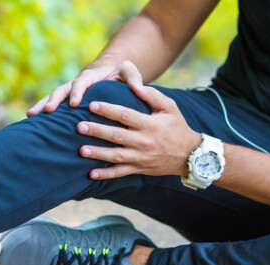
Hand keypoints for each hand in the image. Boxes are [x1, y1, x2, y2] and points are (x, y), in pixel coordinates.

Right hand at [27, 59, 142, 116]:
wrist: (109, 71)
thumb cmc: (120, 72)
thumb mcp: (129, 70)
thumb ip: (134, 77)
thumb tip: (138, 88)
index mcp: (90, 76)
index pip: (82, 82)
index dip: (77, 92)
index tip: (73, 103)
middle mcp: (75, 83)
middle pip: (61, 89)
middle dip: (53, 99)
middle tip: (47, 111)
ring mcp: (68, 92)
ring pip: (52, 97)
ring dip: (42, 105)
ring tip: (30, 115)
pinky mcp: (66, 101)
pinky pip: (53, 106)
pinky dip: (42, 113)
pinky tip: (33, 123)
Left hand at [77, 86, 201, 178]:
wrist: (189, 155)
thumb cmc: (177, 127)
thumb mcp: (170, 107)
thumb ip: (152, 95)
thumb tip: (135, 85)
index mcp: (150, 124)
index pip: (125, 115)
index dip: (108, 110)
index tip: (92, 105)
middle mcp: (144, 142)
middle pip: (117, 136)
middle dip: (97, 131)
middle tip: (79, 127)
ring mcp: (141, 157)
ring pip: (116, 156)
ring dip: (98, 153)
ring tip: (81, 150)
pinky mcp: (139, 169)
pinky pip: (120, 172)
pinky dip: (106, 174)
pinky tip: (91, 173)